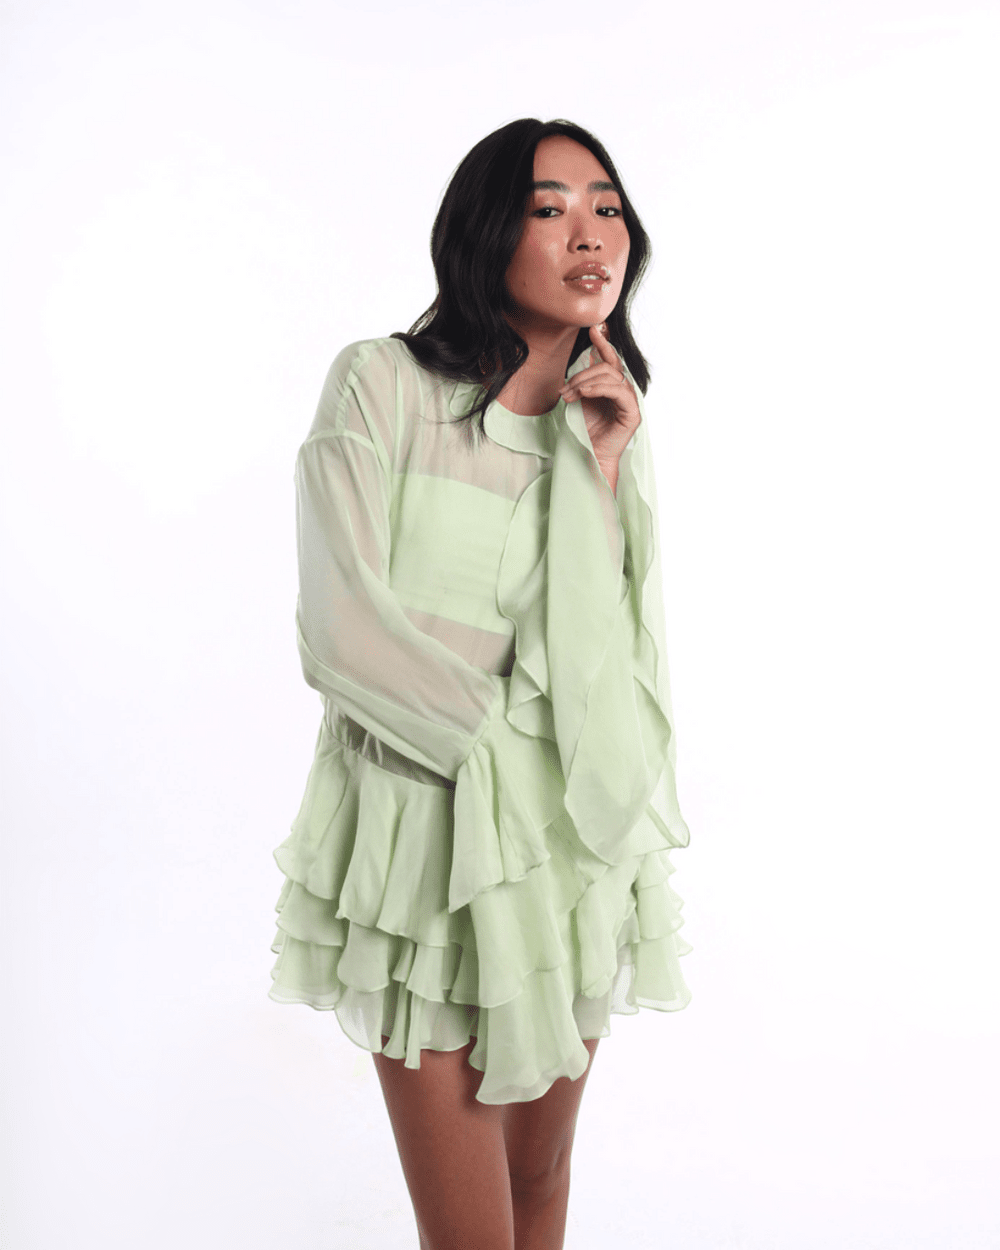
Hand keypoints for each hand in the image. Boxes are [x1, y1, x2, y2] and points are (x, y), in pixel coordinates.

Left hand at [558, 323, 640, 473]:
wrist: (590, 457)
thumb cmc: (586, 431)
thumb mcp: (581, 400)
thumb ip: (585, 381)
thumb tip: (585, 358)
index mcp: (613, 386)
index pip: (610, 360)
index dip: (603, 343)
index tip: (592, 329)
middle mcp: (624, 391)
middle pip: (607, 366)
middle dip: (581, 374)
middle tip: (564, 390)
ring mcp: (630, 401)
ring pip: (610, 376)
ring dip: (584, 382)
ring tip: (569, 395)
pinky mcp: (632, 413)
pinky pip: (618, 391)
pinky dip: (598, 389)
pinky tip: (583, 393)